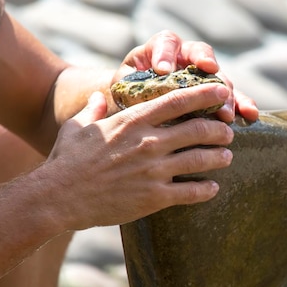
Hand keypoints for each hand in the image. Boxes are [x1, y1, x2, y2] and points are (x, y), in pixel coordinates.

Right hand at [44, 83, 234, 229]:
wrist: (58, 196)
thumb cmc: (66, 160)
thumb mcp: (78, 126)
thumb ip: (93, 109)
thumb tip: (98, 96)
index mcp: (133, 121)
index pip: (178, 101)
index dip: (205, 94)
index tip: (222, 89)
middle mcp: (149, 142)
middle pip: (198, 130)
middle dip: (219, 130)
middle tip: (228, 132)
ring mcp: (154, 170)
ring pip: (201, 159)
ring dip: (219, 157)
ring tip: (227, 157)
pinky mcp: (155, 197)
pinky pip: (191, 192)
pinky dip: (206, 189)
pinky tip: (213, 188)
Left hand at [115, 30, 258, 121]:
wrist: (140, 109)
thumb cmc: (128, 97)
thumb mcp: (123, 90)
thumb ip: (127, 89)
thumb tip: (124, 99)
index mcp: (160, 50)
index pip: (166, 42)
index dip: (166, 53)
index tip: (163, 69)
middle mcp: (186, 58)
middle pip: (201, 55)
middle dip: (205, 67)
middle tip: (208, 76)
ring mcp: (204, 77)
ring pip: (219, 78)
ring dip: (225, 94)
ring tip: (225, 113)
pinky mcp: (217, 96)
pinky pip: (233, 97)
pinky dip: (242, 104)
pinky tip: (249, 114)